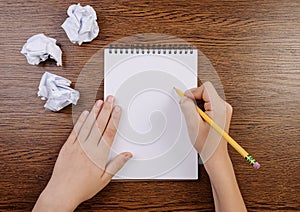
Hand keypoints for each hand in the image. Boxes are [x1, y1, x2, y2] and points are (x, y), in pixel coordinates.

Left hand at [33, 96, 131, 210]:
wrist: (62, 192)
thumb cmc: (82, 187)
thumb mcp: (104, 179)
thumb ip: (117, 164)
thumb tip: (127, 155)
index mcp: (99, 155)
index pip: (109, 132)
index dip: (115, 119)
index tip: (118, 109)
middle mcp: (88, 148)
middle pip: (100, 125)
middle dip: (107, 110)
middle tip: (110, 98)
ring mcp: (77, 146)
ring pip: (88, 125)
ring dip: (95, 112)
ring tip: (99, 102)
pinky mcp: (67, 147)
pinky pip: (75, 131)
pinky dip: (80, 121)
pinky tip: (85, 114)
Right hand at [180, 82, 245, 211]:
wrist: (215, 155)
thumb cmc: (208, 144)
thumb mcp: (193, 125)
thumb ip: (187, 108)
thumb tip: (184, 98)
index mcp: (220, 107)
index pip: (205, 87)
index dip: (193, 92)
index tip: (186, 101)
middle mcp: (224, 107)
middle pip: (205, 91)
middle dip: (194, 99)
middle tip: (190, 112)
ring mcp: (223, 110)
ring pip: (205, 98)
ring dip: (196, 105)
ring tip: (195, 118)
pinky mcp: (220, 113)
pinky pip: (207, 104)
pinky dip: (200, 109)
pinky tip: (198, 120)